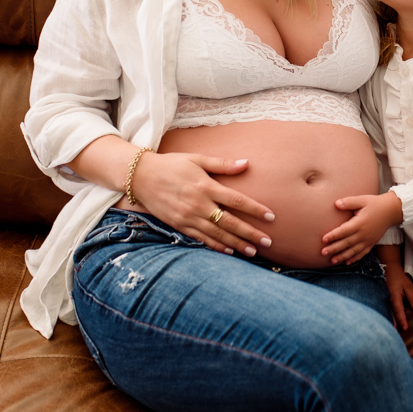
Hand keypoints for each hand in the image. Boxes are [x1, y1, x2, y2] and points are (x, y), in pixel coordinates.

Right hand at [133, 151, 274, 258]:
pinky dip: (215, 246)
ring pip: (217, 234)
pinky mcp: (179, 225)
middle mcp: (199, 204)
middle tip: (269, 242)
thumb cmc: (172, 164)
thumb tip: (246, 163)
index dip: (255, 209)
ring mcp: (188, 217)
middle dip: (251, 233)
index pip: (237, 200)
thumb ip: (222, 164)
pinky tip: (229, 252)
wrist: (141, 177)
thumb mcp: (197, 159)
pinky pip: (201, 238)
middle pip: (230, 222)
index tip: (271, 217)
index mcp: (206, 186)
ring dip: (236, 244)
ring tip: (253, 252)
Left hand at [322, 192, 403, 264]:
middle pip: (346, 243)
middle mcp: (363, 234)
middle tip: (323, 253)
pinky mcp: (372, 243)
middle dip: (334, 248)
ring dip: (342, 256)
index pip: (344, 231)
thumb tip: (336, 204)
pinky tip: (347, 262)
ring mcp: (368, 240)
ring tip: (332, 261)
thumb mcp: (362, 200)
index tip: (323, 239)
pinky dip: (355, 258)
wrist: (391, 211)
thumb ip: (349, 202)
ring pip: (353, 251)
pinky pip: (362, 253)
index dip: (333, 235)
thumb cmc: (375, 204)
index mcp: (359, 223)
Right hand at [378, 248, 412, 330]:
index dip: (402, 320)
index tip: (405, 328)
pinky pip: (382, 310)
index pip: (398, 311)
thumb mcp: (408, 285)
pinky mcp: (380, 299)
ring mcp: (381, 300)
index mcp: (394, 296)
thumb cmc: (398, 277)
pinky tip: (384, 323)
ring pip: (384, 313)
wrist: (387, 268)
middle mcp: (386, 299)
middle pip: (389, 315)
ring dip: (387, 323)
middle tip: (393, 336)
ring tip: (388, 333)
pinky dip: (383, 317)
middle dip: (392, 325)